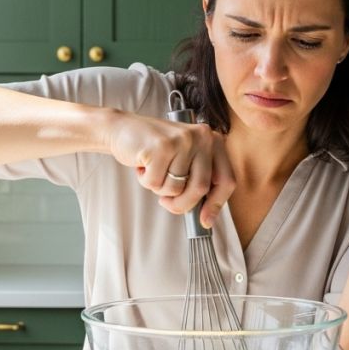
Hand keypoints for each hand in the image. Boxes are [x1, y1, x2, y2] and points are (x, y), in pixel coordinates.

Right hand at [106, 113, 235, 227]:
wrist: (122, 128)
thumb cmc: (154, 149)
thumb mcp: (184, 160)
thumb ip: (198, 180)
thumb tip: (208, 218)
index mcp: (213, 140)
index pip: (226, 180)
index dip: (216, 204)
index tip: (205, 221)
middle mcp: (202, 137)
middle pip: (201, 188)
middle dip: (182, 203)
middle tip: (167, 203)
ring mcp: (182, 140)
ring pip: (176, 188)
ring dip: (159, 188)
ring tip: (153, 170)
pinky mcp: (162, 146)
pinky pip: (156, 183)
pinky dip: (146, 181)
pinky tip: (143, 165)